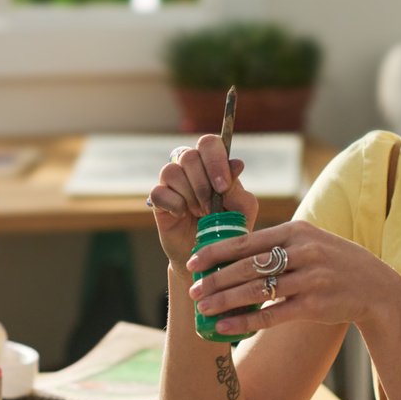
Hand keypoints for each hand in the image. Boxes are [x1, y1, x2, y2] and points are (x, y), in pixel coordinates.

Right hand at [148, 132, 253, 270]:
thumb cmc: (228, 227)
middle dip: (203, 185)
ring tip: (199, 213)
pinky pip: (159, 192)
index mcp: (213, 164)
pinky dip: (174, 205)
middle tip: (211, 208)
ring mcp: (173, 183)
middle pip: (189, 156)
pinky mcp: (158, 200)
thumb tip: (236, 164)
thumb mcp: (242, 210)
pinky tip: (182, 215)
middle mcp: (191, 168)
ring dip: (189, 195)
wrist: (208, 255)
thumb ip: (238, 188)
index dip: (215, 160)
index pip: (209, 143)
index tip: (223, 187)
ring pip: (172, 171)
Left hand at [184, 219, 400, 335]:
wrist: (376, 287)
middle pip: (248, 266)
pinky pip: (272, 315)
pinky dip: (245, 322)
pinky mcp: (315, 306)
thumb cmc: (334, 262)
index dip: (216, 252)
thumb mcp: (310, 240)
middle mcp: (303, 252)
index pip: (247, 240)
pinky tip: (225, 327)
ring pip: (257, 291)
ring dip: (225, 301)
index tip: (193, 261)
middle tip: (192, 289)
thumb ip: (277, 243)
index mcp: (296, 231)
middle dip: (215, 279)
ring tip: (203, 308)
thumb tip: (233, 252)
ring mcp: (310, 279)